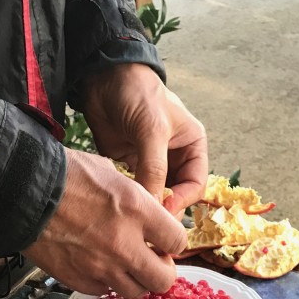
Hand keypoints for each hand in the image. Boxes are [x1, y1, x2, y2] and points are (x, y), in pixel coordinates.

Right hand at [25, 149, 187, 298]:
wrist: (21, 192)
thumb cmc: (65, 175)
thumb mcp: (112, 173)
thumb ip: (138, 200)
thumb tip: (153, 216)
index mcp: (137, 211)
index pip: (178, 241)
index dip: (173, 242)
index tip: (165, 240)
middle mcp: (124, 245)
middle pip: (163, 280)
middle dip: (162, 271)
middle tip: (153, 260)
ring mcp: (101, 268)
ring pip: (135, 292)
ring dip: (135, 279)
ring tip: (124, 263)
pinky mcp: (79, 281)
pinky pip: (104, 291)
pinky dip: (106, 281)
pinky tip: (98, 264)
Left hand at [82, 63, 207, 215]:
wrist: (103, 76)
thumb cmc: (137, 94)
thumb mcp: (152, 130)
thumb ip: (155, 168)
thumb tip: (154, 205)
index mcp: (192, 146)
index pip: (195, 185)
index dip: (182, 202)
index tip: (164, 213)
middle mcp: (176, 158)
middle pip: (176, 196)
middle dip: (165, 209)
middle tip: (149, 222)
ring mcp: (153, 164)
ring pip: (156, 196)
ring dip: (147, 207)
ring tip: (135, 218)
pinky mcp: (131, 166)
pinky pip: (135, 190)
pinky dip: (131, 200)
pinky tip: (122, 206)